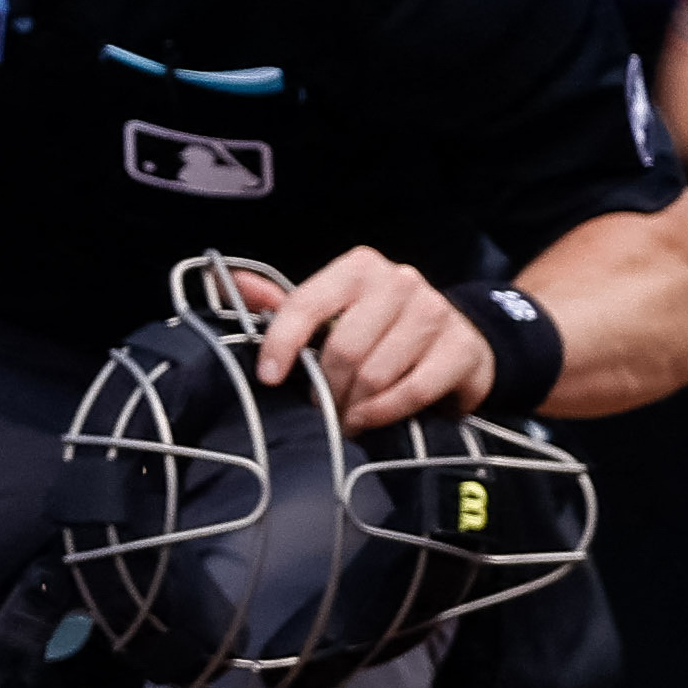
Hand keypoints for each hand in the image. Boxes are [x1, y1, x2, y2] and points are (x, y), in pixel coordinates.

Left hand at [237, 247, 495, 432]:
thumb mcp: (329, 312)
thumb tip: (225, 281)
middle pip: (343, 348)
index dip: (282, 343)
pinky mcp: (462, 348)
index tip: (267, 377)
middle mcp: (400, 281)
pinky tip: (369, 419)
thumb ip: (280, 303)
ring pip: (375, 374)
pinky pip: (411, 392)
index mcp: (358, 268)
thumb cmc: (378, 328)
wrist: (456, 341)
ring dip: (352, 405)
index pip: (307, 304)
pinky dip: (382, 414)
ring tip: (344, 415)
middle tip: (320, 405)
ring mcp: (435, 312)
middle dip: (325, 387)